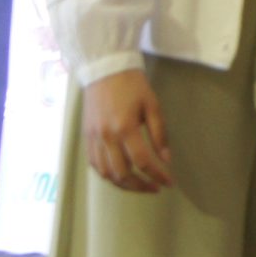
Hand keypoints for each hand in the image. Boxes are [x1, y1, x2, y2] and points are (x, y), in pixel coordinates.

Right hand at [81, 69, 173, 191]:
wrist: (105, 69)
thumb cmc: (132, 85)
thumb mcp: (153, 105)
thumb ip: (160, 133)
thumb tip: (166, 159)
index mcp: (125, 127)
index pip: (143, 161)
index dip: (157, 175)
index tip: (169, 182)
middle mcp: (106, 137)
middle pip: (122, 173)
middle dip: (141, 186)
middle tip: (155, 187)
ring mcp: (93, 138)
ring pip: (106, 173)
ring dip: (124, 185)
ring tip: (139, 185)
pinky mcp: (86, 137)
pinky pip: (94, 164)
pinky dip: (108, 174)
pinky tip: (120, 175)